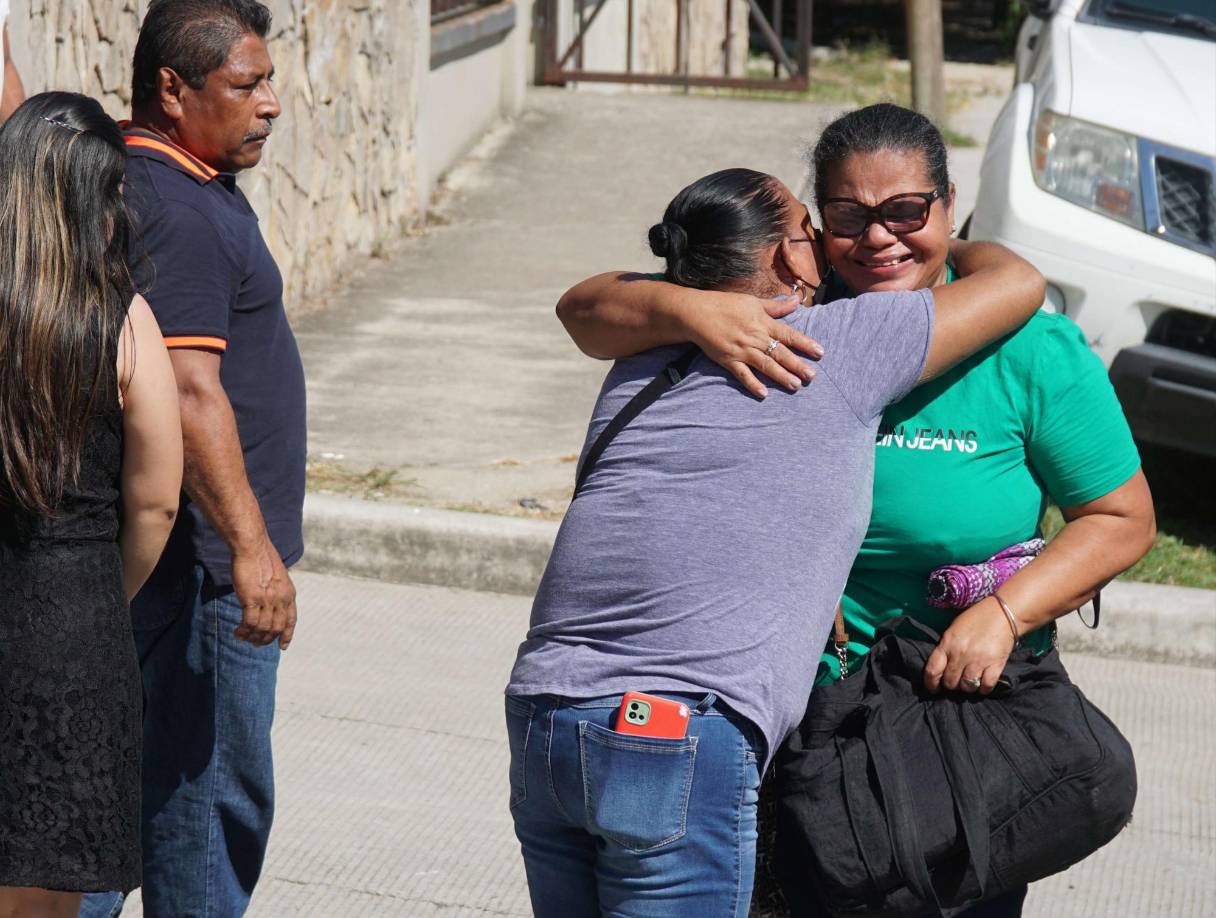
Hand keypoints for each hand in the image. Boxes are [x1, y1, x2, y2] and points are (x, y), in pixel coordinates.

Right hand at [231, 539, 296, 649]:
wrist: (252, 547)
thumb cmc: (261, 559)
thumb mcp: (276, 577)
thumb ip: (276, 592)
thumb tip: (270, 605)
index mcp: (289, 594)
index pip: (291, 620)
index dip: (287, 635)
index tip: (282, 646)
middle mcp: (281, 599)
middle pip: (276, 628)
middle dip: (266, 639)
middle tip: (255, 643)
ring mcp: (267, 600)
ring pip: (262, 628)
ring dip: (252, 637)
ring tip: (243, 638)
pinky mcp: (252, 599)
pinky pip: (249, 623)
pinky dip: (244, 631)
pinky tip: (237, 632)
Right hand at [682, 292, 823, 398]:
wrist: (697, 313)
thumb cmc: (725, 305)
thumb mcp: (753, 302)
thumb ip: (775, 307)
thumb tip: (796, 302)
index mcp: (763, 323)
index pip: (788, 334)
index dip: (805, 343)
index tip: (820, 352)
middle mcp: (755, 337)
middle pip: (780, 353)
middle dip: (797, 365)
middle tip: (812, 376)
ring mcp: (742, 350)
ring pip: (765, 365)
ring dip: (781, 376)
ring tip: (795, 385)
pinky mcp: (729, 360)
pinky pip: (743, 374)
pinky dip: (752, 384)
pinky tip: (764, 393)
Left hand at [924, 597, 1015, 694]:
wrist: (1003, 613)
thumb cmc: (976, 618)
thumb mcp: (954, 629)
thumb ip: (946, 647)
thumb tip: (941, 666)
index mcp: (948, 643)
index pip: (932, 670)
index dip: (930, 683)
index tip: (933, 688)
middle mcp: (961, 654)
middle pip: (950, 682)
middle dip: (951, 684)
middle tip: (956, 681)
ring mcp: (979, 660)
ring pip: (967, 686)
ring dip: (967, 687)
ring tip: (969, 682)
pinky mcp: (996, 665)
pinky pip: (986, 685)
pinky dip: (984, 688)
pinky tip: (983, 684)